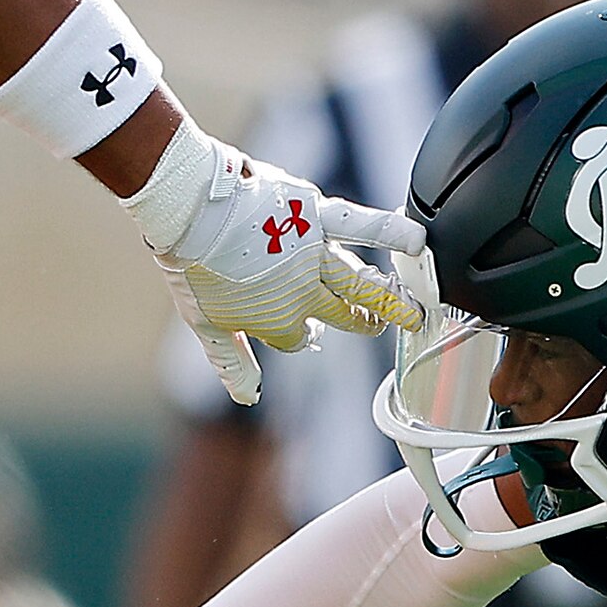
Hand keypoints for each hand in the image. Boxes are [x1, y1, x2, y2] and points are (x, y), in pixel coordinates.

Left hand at [132, 130, 420, 403]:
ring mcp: (314, 254)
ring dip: (389, 300)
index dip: (298, 335)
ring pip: (361, 283)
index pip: (299, 338)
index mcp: (279, 320)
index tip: (300, 329)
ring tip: (414, 311)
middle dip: (361, 322)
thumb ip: (231, 361)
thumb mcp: (205, 324)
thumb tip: (247, 395)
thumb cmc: (192, 265)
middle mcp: (304, 292)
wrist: (189, 210)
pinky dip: (389, 231)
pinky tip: (417, 240)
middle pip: (342, 315)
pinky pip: (359, 225)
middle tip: (376, 324)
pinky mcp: (316, 217)